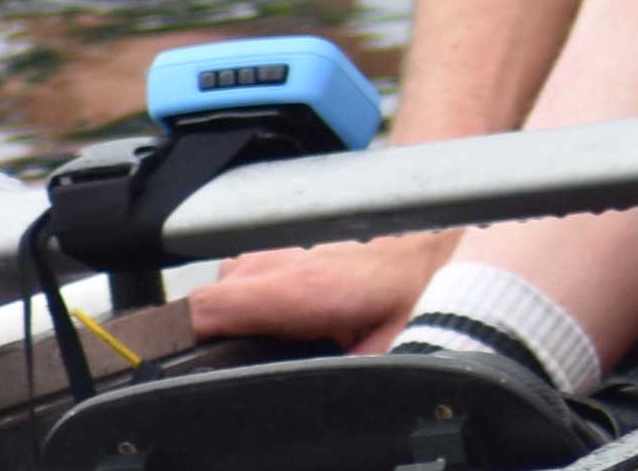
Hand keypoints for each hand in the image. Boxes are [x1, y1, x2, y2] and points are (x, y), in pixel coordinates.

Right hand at [188, 229, 455, 352]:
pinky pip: (251, 269)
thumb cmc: (429, 289)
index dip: (185, 343)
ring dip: (237, 312)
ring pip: (229, 282)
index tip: (186, 370)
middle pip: (210, 299)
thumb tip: (319, 401)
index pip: (207, 309)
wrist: (453, 236)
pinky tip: (288, 316)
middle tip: (243, 368)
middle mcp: (284, 259)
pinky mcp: (294, 241)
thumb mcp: (393, 348)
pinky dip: (255, 293)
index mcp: (301, 289)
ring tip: (272, 342)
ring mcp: (287, 245)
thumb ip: (345, 375)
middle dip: (214, 336)